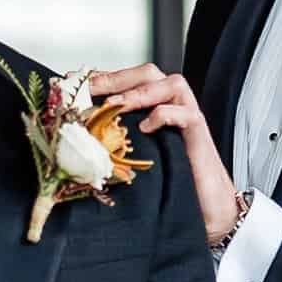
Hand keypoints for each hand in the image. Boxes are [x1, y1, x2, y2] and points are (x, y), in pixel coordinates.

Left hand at [89, 64, 240, 244]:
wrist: (206, 208)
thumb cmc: (171, 183)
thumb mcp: (136, 158)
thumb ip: (115, 141)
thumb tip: (77, 138)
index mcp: (155, 108)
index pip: (130, 80)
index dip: (103, 78)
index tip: (74, 82)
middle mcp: (173, 107)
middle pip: (149, 74)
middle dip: (117, 78)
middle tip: (91, 89)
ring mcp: (188, 118)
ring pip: (172, 84)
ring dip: (140, 92)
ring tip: (116, 105)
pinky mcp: (199, 135)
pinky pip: (185, 114)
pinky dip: (164, 115)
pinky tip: (146, 126)